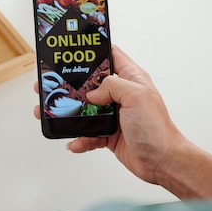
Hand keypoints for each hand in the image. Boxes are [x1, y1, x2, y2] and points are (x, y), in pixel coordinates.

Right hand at [33, 46, 211, 197]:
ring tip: (48, 112)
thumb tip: (92, 93)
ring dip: (67, 113)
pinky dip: (79, 138)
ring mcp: (113, 115)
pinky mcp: (109, 134)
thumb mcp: (136, 96)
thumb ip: (112, 86)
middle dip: (68, 84)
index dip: (93, 50)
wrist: (163, 161)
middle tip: (48, 84)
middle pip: (89, 84)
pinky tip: (74, 141)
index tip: (72, 49)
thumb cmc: (156, 128)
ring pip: (84, 109)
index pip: (110, 56)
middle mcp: (121, 95)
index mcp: (131, 79)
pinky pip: (88, 133)